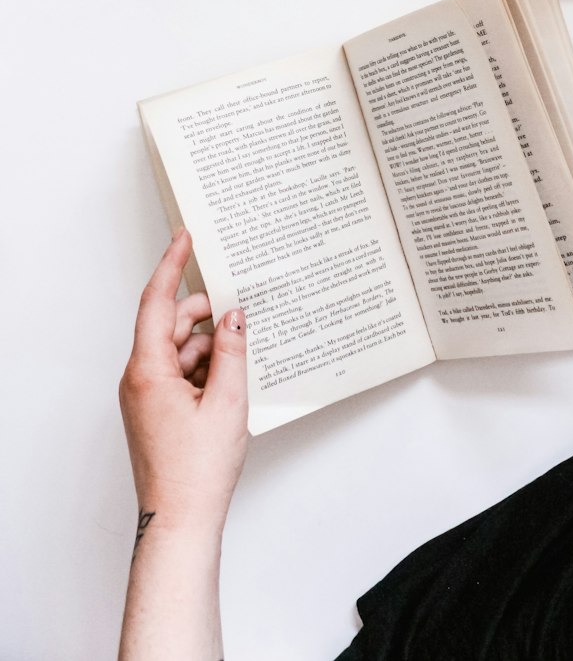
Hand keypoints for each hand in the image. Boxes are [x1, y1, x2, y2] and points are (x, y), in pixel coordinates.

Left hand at [119, 230, 247, 534]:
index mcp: (148, 370)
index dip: (172, 265)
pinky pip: (182, 372)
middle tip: (241, 309)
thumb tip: (234, 317)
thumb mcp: (226, 402)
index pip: (156, 302)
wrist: (180, 522)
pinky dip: (207, 369)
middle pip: (172, 325)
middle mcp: (140, 379)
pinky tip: (234, 379)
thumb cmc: (197, 471)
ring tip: (245, 357)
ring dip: (212, 347)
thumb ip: (232, 351)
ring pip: (180, 349)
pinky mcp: (157, 411)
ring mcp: (147, 396)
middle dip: (207, 315)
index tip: (184, 238)